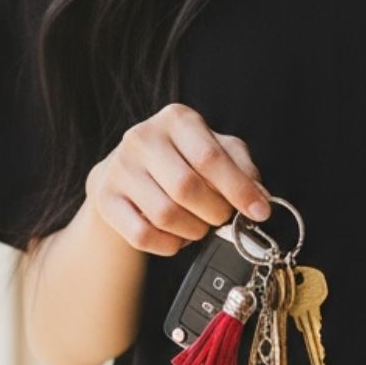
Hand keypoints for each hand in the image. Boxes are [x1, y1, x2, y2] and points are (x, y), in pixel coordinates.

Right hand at [85, 102, 270, 256]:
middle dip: (214, 213)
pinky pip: (143, 235)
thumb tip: (260, 199)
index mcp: (177, 119)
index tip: (259, 212)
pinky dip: (168, 245)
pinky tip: (176, 237)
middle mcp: (143, 137)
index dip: (239, 190)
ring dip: (192, 231)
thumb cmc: (181, 162)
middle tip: (221, 219)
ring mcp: (119, 168)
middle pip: (186, 188)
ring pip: (165, 214)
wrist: (126, 175)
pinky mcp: (105, 199)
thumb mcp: (216, 153)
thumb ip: (242, 170)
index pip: (210, 157)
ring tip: (198, 227)